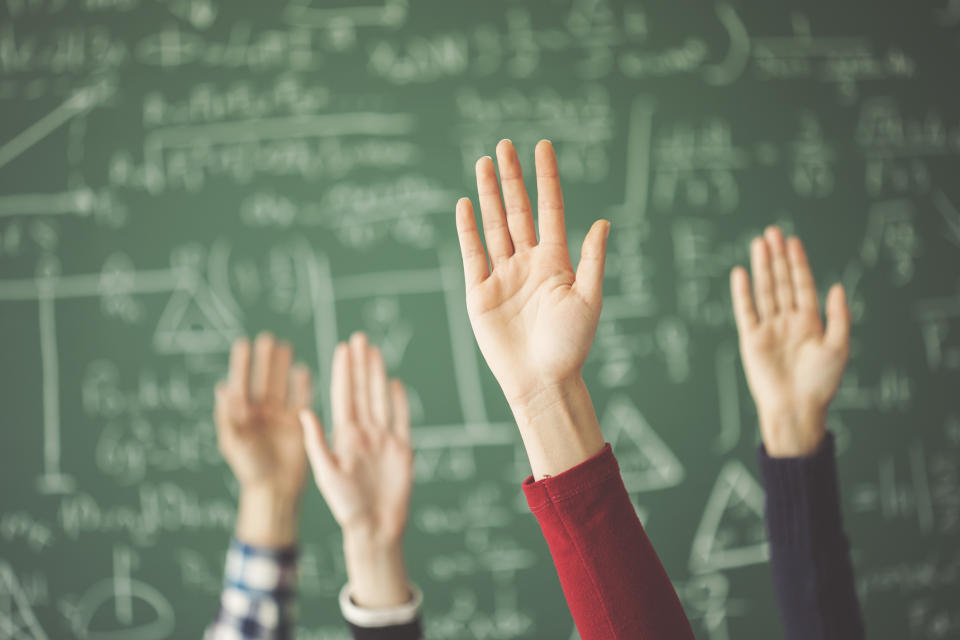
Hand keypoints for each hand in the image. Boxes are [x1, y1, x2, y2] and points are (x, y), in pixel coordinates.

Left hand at [214, 333, 311, 545]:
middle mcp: (261, 414)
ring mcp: (280, 418)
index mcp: (242, 416)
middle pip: (263, 380)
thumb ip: (228, 415)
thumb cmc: (249, 469)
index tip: (244, 344)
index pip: (241, 384)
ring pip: (281, 386)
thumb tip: (222, 387)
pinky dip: (302, 385)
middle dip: (264, 360)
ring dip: (282, 368)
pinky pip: (300, 400)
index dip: (242, 364)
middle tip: (268, 339)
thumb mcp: (233, 442)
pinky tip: (303, 370)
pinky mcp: (298, 425)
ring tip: (285, 347)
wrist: (274, 490)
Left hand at [300, 332, 412, 607]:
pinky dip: (398, 400)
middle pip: (362, 390)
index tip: (341, 348)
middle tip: (358, 337)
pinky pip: (401, 418)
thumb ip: (316, 442)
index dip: (342, 371)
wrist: (376, 528)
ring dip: (376, 374)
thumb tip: (303, 412)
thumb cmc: (347, 507)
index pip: (343, 395)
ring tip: (373, 351)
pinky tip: (394, 382)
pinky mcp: (402, 449)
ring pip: (380, 398)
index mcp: (344, 436)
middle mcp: (364, 433)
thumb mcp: (326, 474)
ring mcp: (384, 439)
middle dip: (359, 364)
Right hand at [456, 139, 607, 477]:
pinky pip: (472, 253)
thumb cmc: (570, 345)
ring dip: (488, 194)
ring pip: (494, 225)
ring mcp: (502, 275)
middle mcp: (528, 263)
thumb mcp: (589, 300)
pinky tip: (465, 203)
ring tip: (483, 162)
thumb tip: (603, 222)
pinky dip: (468, 228)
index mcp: (555, 262)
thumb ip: (592, 260)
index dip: (546, 178)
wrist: (541, 381)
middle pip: (517, 211)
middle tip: (505, 146)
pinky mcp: (479, 292)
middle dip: (511, 178)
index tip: (543, 147)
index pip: (549, 209)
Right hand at [730, 227, 850, 456]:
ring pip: (764, 290)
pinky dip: (743, 292)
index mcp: (809, 321)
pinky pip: (745, 310)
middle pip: (781, 282)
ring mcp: (768, 328)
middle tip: (773, 232)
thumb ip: (838, 316)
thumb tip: (837, 286)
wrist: (796, 408)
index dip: (798, 263)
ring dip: (762, 267)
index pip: (802, 285)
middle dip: (777, 257)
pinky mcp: (751, 339)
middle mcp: (787, 321)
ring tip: (759, 243)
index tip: (793, 241)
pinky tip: (741, 273)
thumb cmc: (820, 383)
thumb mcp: (838, 347)